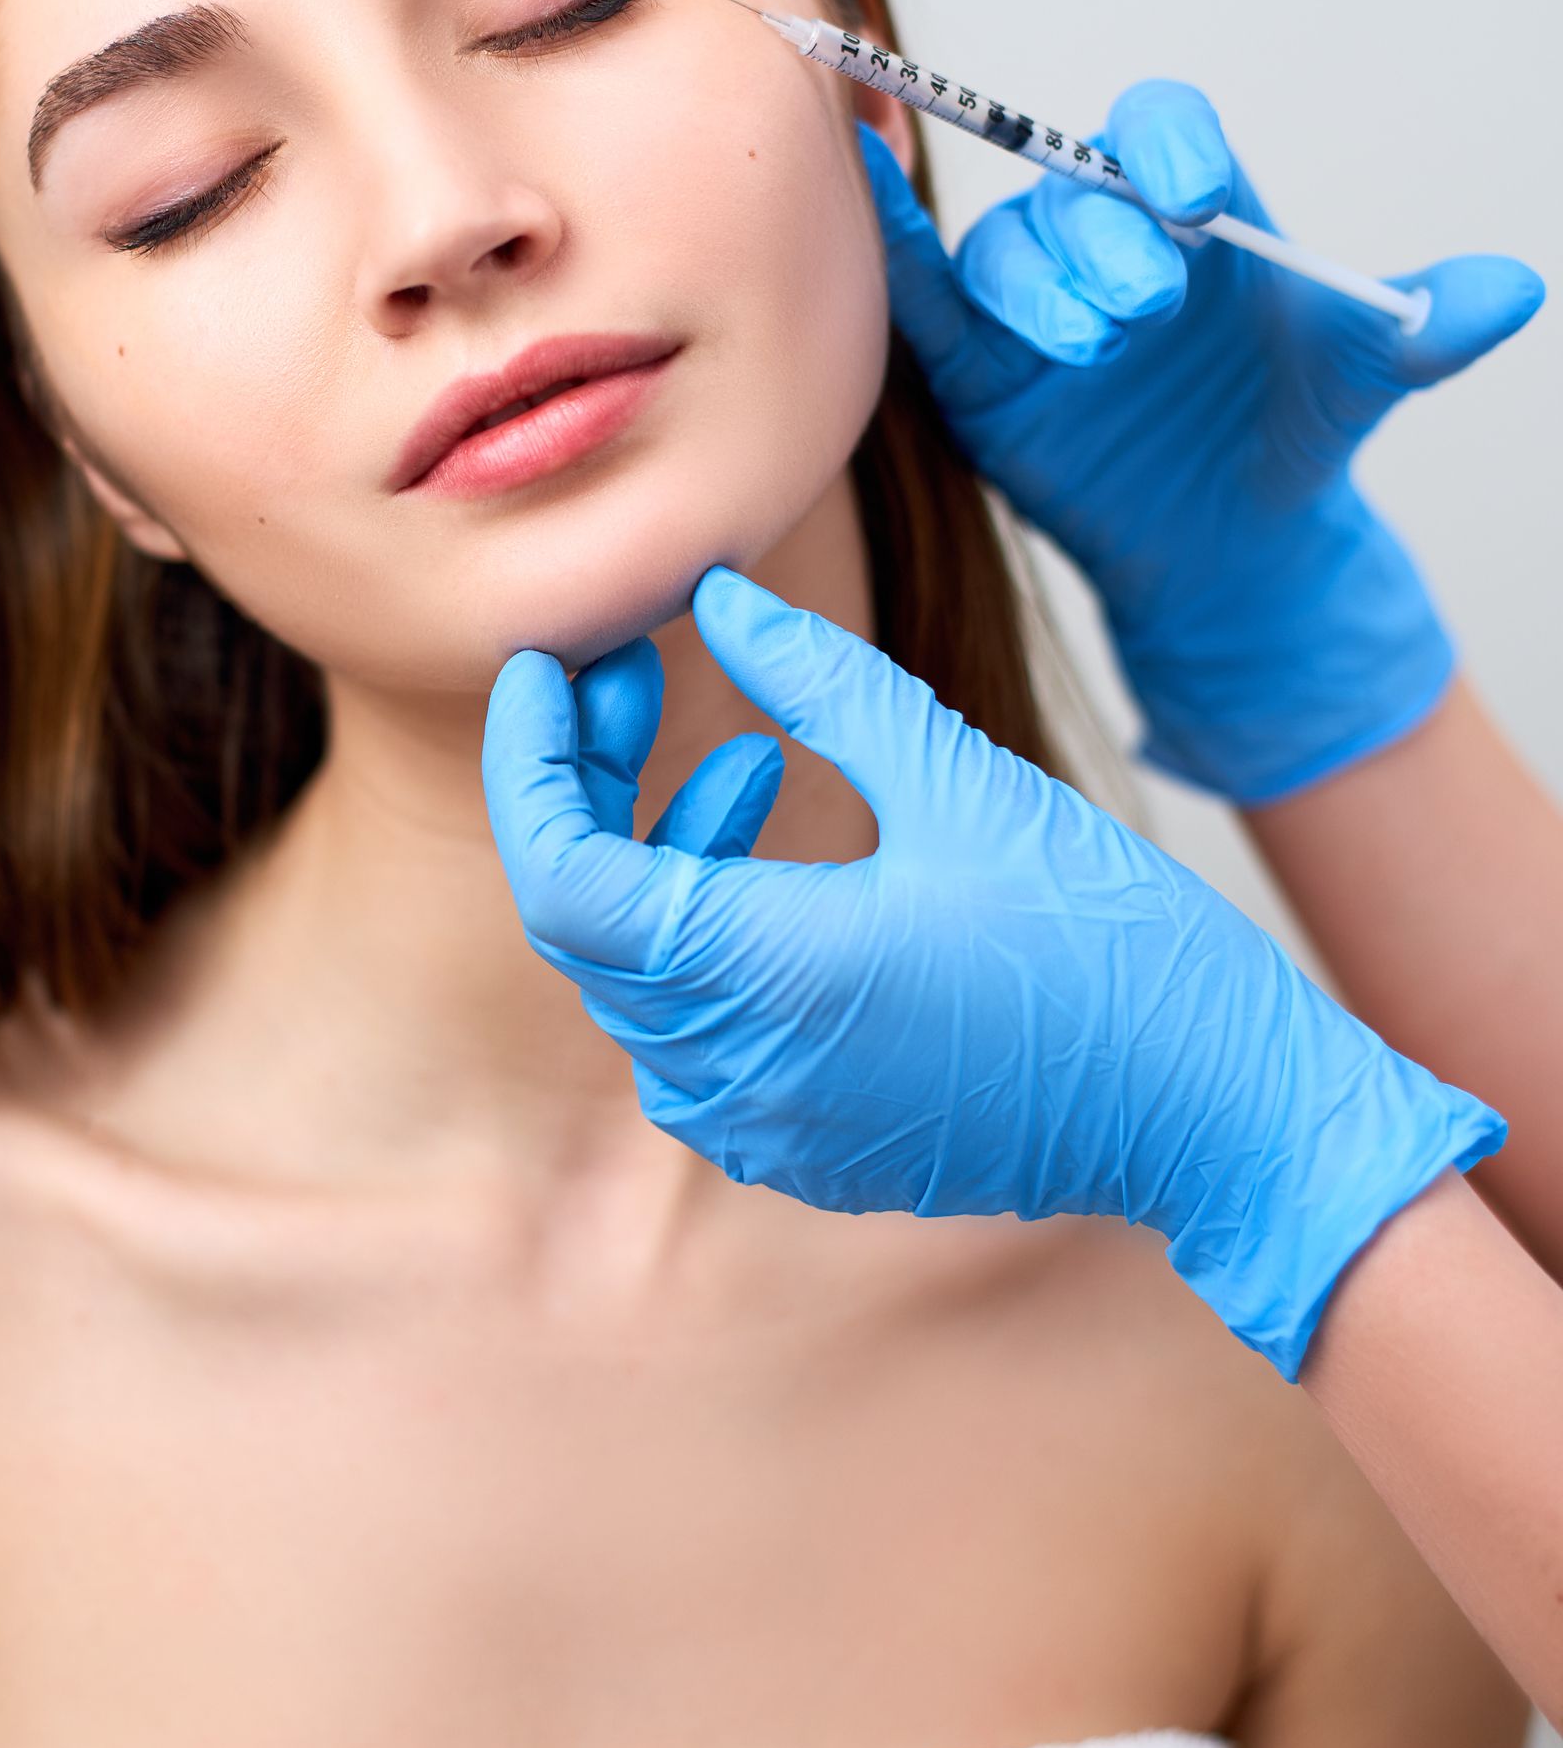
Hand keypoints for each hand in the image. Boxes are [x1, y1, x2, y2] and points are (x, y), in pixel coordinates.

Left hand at [482, 567, 1503, 1379]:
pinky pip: (698, 1040)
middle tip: (635, 680)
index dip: (531, 762)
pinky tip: (787, 873)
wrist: (1217, 1110)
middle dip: (589, 787)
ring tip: (753, 762)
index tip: (551, 669)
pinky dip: (708, 942)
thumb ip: (817, 682)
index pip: (561, 875)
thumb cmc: (1108, 940)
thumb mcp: (959, 776)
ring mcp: (770, 1128)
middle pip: (585, 922)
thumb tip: (713, 596)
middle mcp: (739, 1072)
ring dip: (662, 860)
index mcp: (763, 976)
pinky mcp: (810, 1152)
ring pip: (639, 981)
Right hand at [857, 91, 1543, 800]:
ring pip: (1000, 252)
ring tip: (1093, 350)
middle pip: (1071, 193)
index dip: (1166, 151)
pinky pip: (919, 294)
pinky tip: (866, 189)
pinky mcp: (973, 367)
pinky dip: (888, 241)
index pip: (1156, 134)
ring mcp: (1028, 298)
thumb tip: (1513, 290)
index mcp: (1188, 210)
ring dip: (1039, 287)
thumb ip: (1423, 330)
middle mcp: (1098, 234)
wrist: (1226, 543)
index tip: (1198, 197)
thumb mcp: (1362, 382)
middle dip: (1104, 239)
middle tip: (1149, 310)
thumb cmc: (1285, 434)